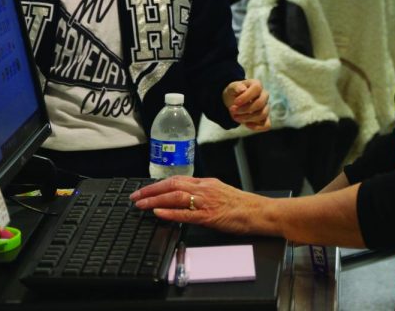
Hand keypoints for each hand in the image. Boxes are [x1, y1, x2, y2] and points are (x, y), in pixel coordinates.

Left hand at [131, 176, 263, 234]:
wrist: (259, 212)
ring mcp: (206, 201)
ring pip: (176, 196)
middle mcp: (204, 188)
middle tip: (135, 196)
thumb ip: (202, 194)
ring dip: (155, 200)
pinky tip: (159, 213)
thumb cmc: (242, 205)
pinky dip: (170, 212)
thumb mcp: (220, 193)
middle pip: (172, 184)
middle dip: (151, 190)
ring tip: (141, 204)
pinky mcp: (209, 216)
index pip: (177, 179)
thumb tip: (185, 198)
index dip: (158, 184)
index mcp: (206, 183)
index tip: (145, 190)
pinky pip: (186, 213)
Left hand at [223, 79, 270, 130]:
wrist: (233, 101)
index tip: (235, 102)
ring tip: (235, 117)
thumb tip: (242, 89)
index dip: (246, 97)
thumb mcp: (231, 88)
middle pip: (260, 104)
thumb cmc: (234, 93)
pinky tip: (246, 124)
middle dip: (244, 109)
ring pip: (262, 115)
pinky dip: (256, 127)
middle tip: (232, 110)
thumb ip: (235, 87)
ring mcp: (266, 107)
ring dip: (247, 118)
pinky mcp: (265, 118)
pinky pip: (266, 125)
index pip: (257, 89)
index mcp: (257, 85)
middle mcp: (264, 95)